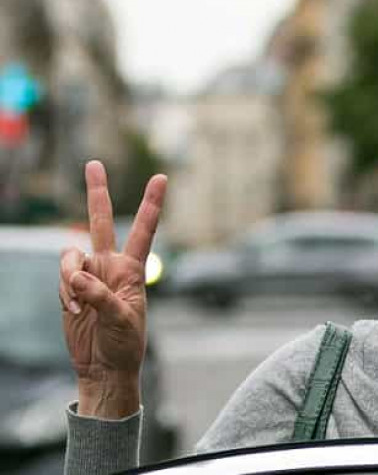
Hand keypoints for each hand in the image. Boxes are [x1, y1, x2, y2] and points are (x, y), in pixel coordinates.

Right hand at [59, 160, 166, 417]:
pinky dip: (65, 294)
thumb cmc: (124, 344)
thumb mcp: (121, 320)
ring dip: (70, 279)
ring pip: (70, 257)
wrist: (104, 366)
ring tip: (81, 306)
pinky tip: (75, 312)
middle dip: (97, 192)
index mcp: (133, 269)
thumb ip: (100, 296)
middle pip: (101, 222)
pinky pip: (62, 280)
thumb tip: (77, 277)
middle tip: (94, 164)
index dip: (152, 204)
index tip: (162, 177)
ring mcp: (89, 275)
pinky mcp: (71, 289)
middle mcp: (111, 265)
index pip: (144, 230)